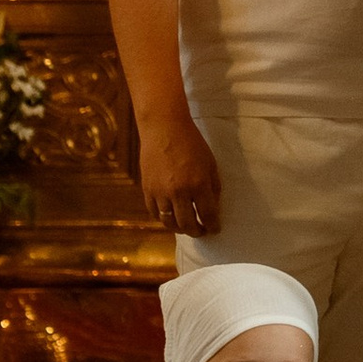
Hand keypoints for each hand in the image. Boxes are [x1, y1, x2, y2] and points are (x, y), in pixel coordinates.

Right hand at [137, 111, 221, 237]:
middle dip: (197, 232)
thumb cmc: (192, 144)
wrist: (164, 129)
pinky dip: (164, 219)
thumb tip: (213, 208)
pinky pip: (155, 213)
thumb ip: (213, 187)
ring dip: (180, 229)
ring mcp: (160, 192)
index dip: (213, 226)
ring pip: (169, 222)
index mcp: (198, 184)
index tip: (215, 229)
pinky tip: (171, 217)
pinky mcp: (147, 189)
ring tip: (187, 227)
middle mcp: (178, 192)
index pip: (208, 215)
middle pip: (187, 224)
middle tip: (202, 232)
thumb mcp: (210, 164)